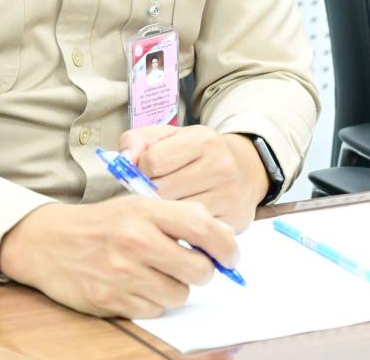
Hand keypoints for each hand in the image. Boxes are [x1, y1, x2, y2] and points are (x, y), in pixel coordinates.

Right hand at [0, 196, 237, 317]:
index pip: (205, 229)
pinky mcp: (112, 300)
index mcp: (146, 211)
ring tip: (155, 274)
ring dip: (175, 288)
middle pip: (199, 270)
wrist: (49, 242)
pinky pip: (155, 310)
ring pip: (180, 295)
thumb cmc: (102, 223)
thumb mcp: (138, 204)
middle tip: (189, 266)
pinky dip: (152, 301)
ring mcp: (124, 273)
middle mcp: (136, 240)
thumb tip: (222, 236)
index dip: (227, 247)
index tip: (231, 257)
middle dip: (201, 272)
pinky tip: (136, 285)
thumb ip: (179, 216)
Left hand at [119, 124, 266, 230]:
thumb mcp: (168, 137)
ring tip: (166, 206)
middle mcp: (219, 165)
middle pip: (163, 190)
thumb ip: (138, 140)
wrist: (245, 170)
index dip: (141, 170)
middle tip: (153, 194)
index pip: (152, 161)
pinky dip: (182, 229)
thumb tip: (125, 159)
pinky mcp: (233, 221)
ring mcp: (228, 195)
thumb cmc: (195, 154)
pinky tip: (181, 220)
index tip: (145, 174)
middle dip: (150, 194)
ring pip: (177, 214)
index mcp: (201, 139)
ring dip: (164, 214)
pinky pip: (193, 233)